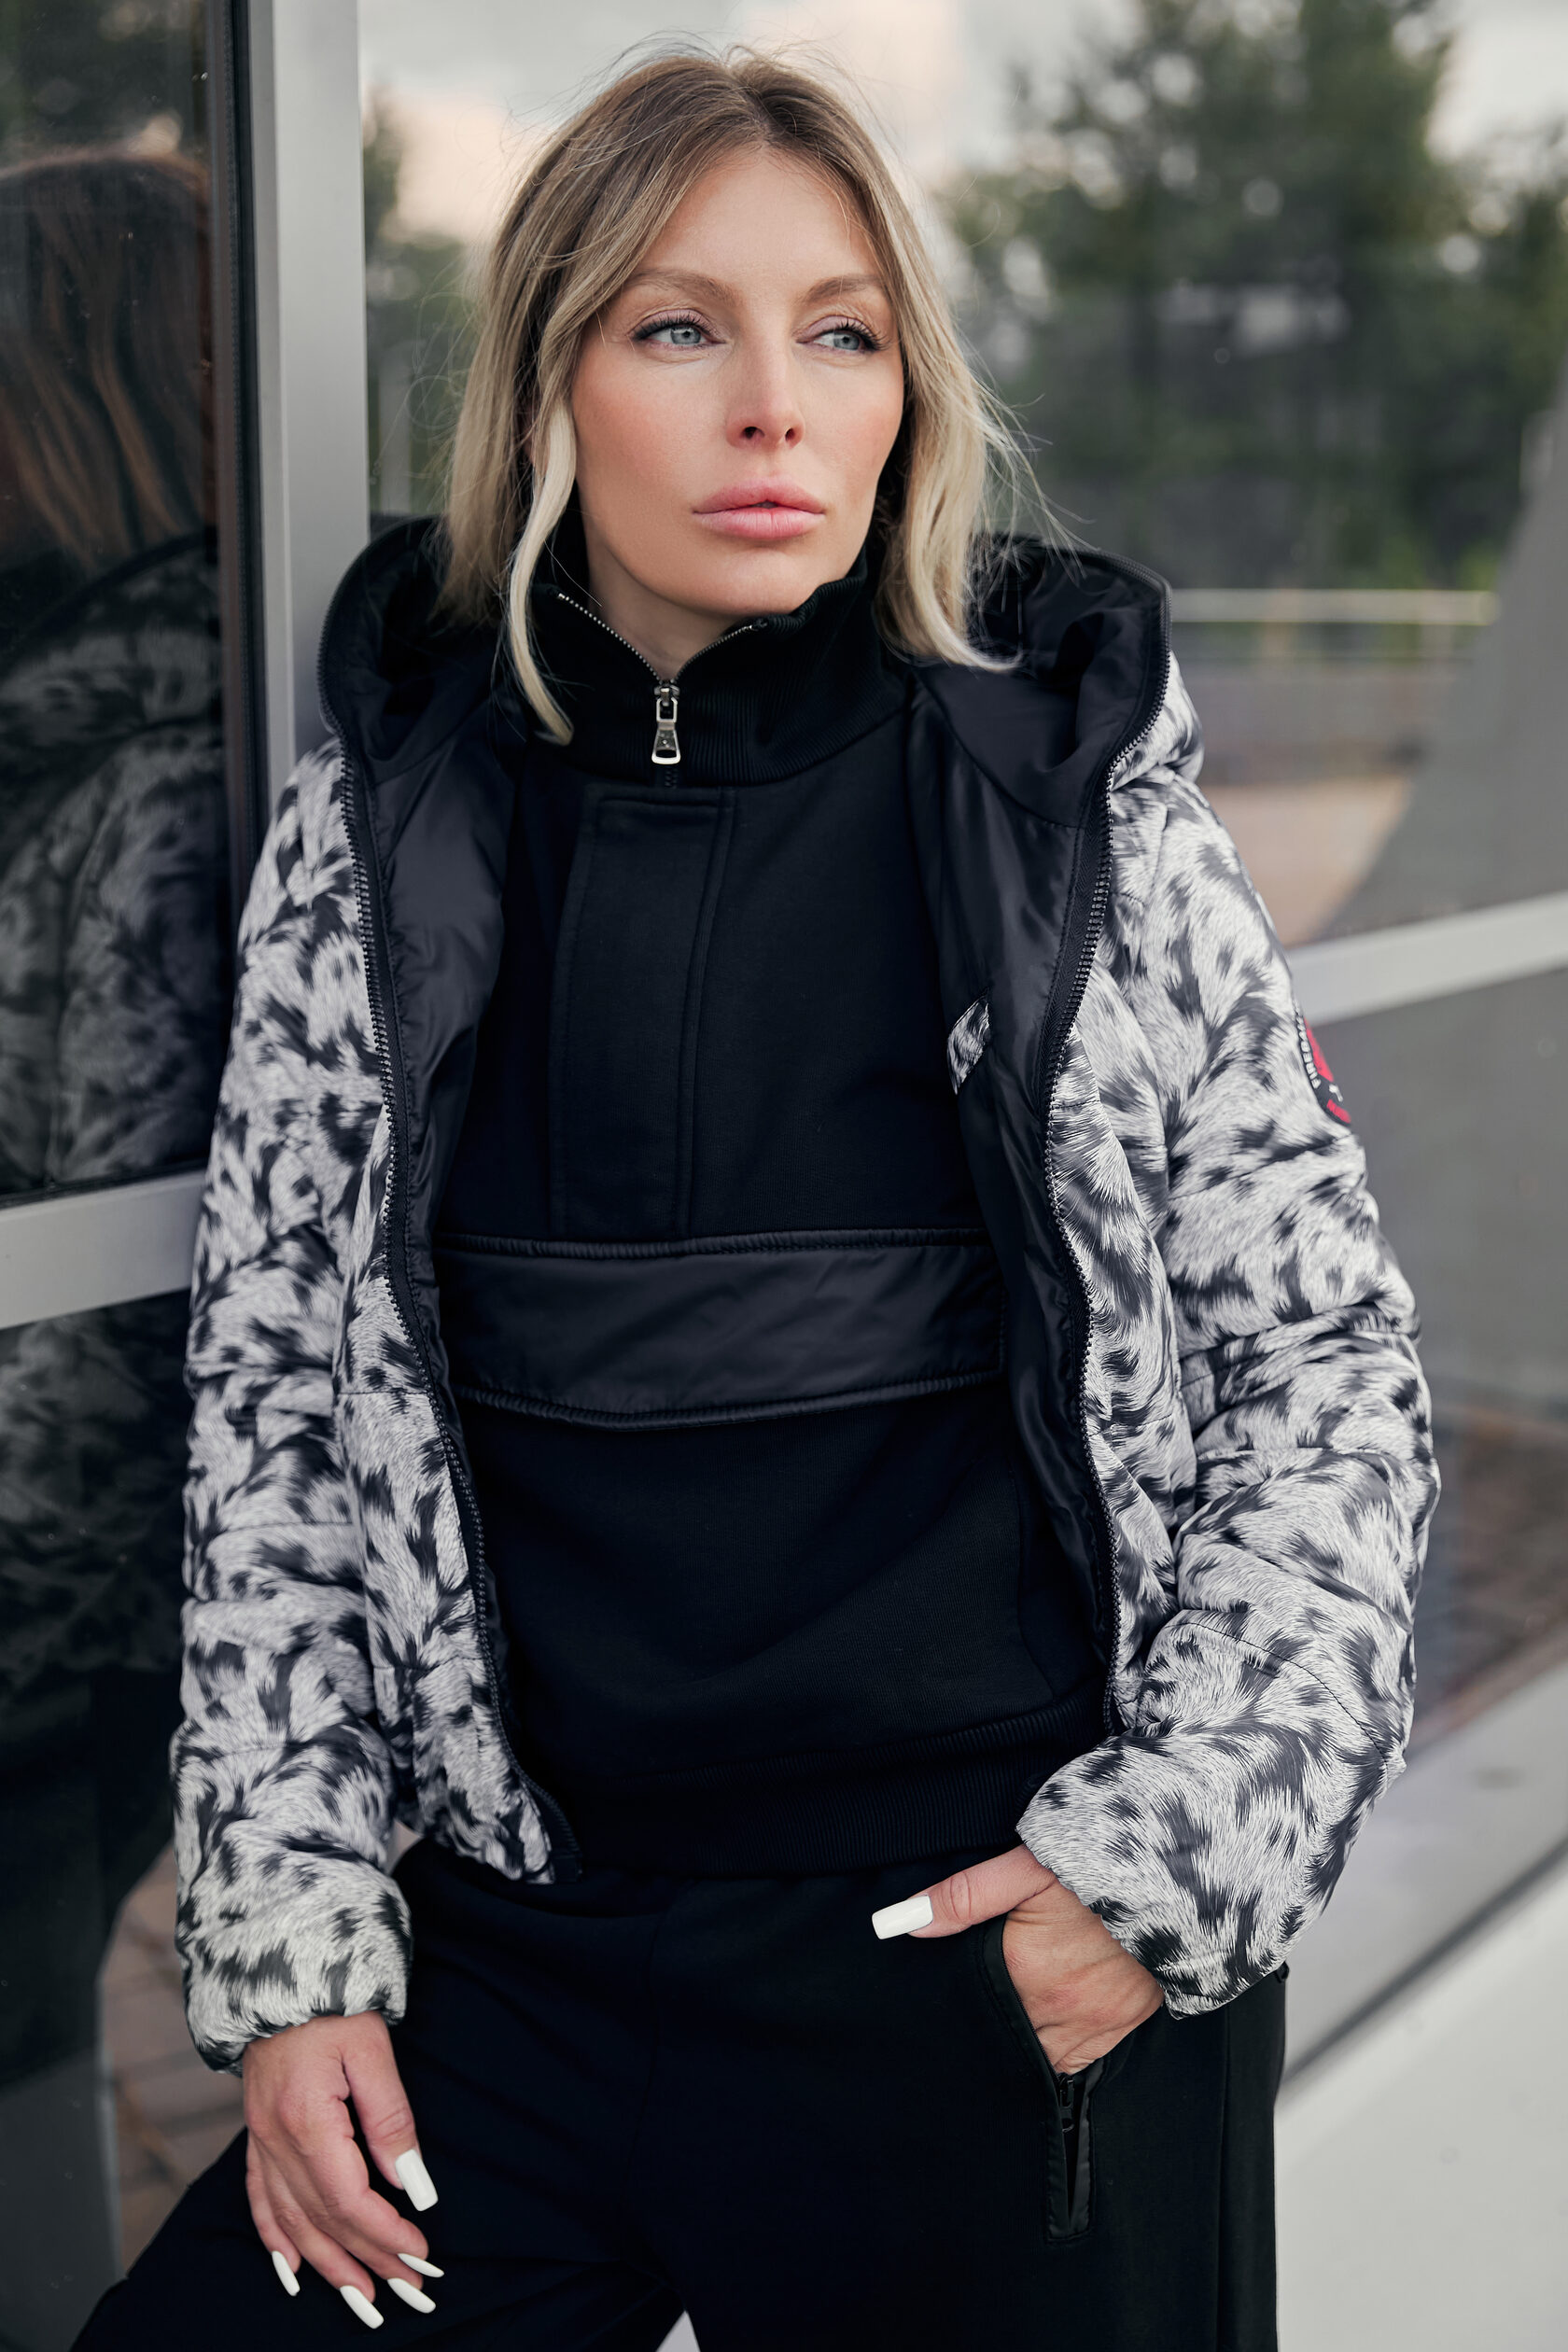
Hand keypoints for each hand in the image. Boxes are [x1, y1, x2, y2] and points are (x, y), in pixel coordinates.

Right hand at [243, 2011, 442, 2323]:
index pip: (350, 2199)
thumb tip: (414, 2187)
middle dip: (367, 2261)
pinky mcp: (256, 2133)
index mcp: (306, 2120)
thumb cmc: (332, 1998)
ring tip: (361, 2300)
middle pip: (323, 2219)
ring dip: (327, 2265)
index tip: (421, 2253)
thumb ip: (392, 2120)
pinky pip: (260, 2199)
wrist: (279, 1965)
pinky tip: (292, 2269)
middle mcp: (275, 2139)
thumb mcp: (373, 2049)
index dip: (386, 2234)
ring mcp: (259, 2139)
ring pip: (291, 2221)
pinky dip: (277, 2239)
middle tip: (408, 2292)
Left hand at [910, 1844, 1163, 2074]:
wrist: (1172, 1877)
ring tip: (1014, 2012)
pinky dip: (1059, 2045)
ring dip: (1024, 2039)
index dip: (959, 2005)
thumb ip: (962, 1897)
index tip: (950, 2000)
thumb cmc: (1094, 1865)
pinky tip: (1048, 2021)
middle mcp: (1055, 2007)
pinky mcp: (1122, 2023)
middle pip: (1004, 2035)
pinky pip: (1077, 2057)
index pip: (972, 2006)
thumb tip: (902, 1922)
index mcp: (1021, 1970)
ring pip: (1038, 2054)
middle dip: (989, 2025)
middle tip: (981, 2006)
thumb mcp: (1022, 1868)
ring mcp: (1092, 2022)